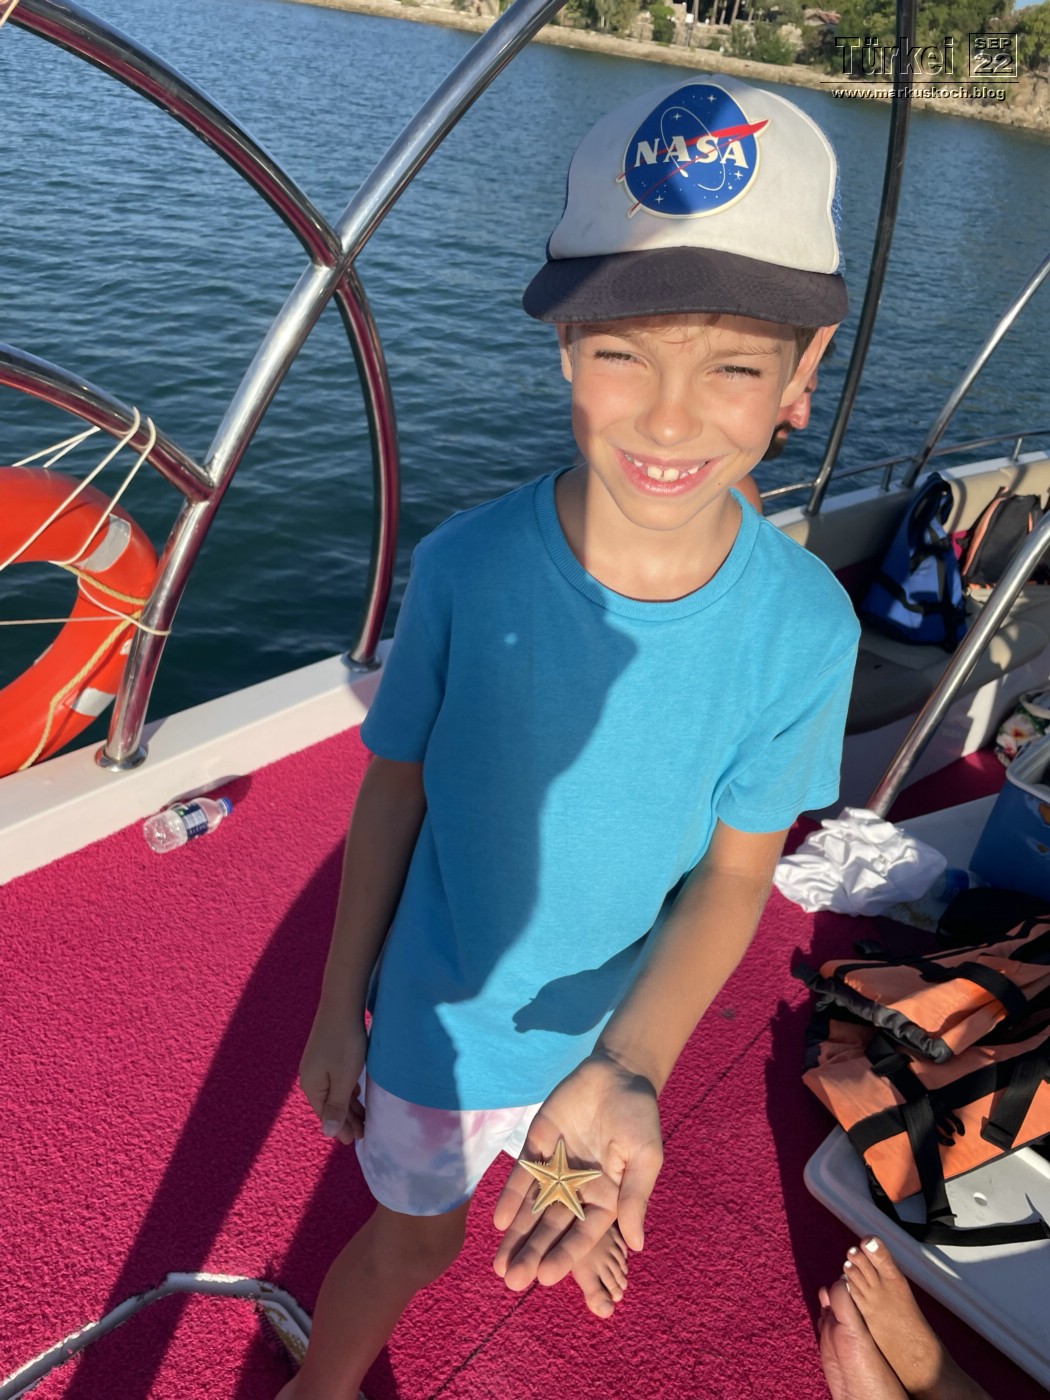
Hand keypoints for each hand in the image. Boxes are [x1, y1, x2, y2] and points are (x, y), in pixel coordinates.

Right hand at [298, 1001, 367, 1144]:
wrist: (342, 1004)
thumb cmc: (345, 1043)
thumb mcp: (343, 1079)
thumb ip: (336, 1106)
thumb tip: (327, 1132)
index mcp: (311, 1085)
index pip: (326, 1115)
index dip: (340, 1129)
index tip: (354, 1142)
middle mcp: (311, 1076)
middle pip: (329, 1104)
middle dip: (346, 1120)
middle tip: (363, 1134)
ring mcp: (318, 1063)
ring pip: (334, 1091)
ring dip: (349, 1106)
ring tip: (364, 1119)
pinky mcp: (327, 1053)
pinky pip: (337, 1079)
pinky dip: (348, 1090)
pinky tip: (356, 1093)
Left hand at [492, 1051, 662, 1291]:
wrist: (617, 1073)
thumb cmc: (639, 1117)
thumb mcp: (645, 1157)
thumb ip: (636, 1197)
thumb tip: (636, 1244)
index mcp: (605, 1198)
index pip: (582, 1235)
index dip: (564, 1255)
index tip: (546, 1278)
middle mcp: (577, 1190)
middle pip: (552, 1228)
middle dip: (533, 1254)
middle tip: (512, 1283)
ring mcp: (556, 1169)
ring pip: (533, 1208)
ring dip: (517, 1236)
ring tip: (499, 1266)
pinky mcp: (539, 1146)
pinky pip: (522, 1175)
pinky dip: (511, 1197)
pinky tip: (500, 1221)